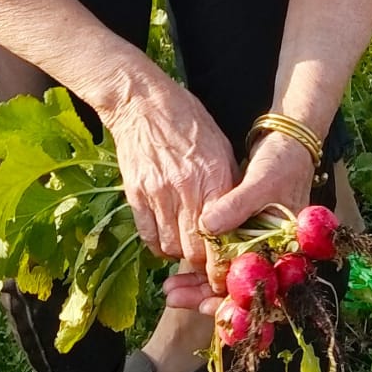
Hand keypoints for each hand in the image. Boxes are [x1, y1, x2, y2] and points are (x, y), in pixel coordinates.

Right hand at [100, 72, 236, 281]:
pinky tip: (166, 237)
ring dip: (180, 254)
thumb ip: (228, 184)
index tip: (225, 269)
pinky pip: (148, 235)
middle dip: (202, 264)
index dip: (223, 260)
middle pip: (195, 250)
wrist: (143, 102)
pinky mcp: (135, 194)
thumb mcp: (220, 147)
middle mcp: (186, 189)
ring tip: (186, 247)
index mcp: (214, 177)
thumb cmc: (187, 120)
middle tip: (206, 265)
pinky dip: (158, 244)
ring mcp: (157, 193)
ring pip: (171, 247)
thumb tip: (236, 218)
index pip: (222, 235)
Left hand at [183, 132, 317, 308]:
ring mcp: (259, 248)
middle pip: (241, 290)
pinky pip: (223, 259)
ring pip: (228, 277)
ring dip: (200, 284)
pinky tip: (179, 268)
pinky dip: (203, 264)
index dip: (233, 302)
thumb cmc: (283, 163)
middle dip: (206, 295)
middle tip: (173, 296)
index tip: (203, 303)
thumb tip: (206, 226)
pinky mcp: (245, 237)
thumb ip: (237, 205)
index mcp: (288, 251)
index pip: (262, 289)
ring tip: (169, 288)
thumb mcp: (262, 182)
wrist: (288, 144)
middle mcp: (274, 256)